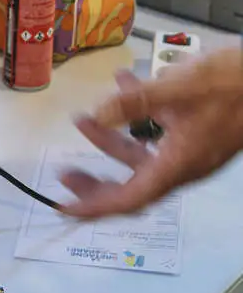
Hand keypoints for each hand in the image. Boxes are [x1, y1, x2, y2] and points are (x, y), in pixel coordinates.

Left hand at [60, 47, 242, 217]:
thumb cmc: (232, 85)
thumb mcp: (177, 88)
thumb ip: (135, 100)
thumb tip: (97, 113)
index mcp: (178, 165)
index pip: (130, 198)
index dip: (95, 206)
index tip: (65, 208)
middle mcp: (183, 164)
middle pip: (132, 184)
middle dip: (97, 181)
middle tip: (67, 173)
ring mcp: (191, 148)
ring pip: (142, 155)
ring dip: (110, 140)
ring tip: (84, 119)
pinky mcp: (196, 131)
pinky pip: (158, 132)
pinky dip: (135, 114)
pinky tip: (123, 84)